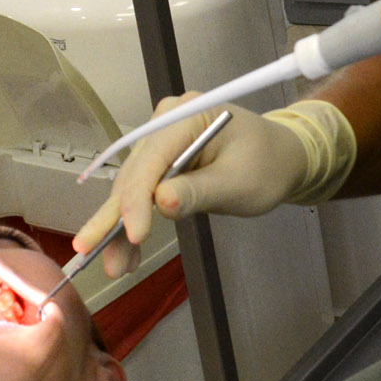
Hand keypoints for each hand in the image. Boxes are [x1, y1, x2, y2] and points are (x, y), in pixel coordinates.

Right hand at [72, 99, 318, 274]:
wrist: (281, 158)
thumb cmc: (268, 166)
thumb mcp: (239, 184)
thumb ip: (199, 192)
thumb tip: (161, 203)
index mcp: (189, 114)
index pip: (153, 159)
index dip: (137, 200)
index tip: (134, 237)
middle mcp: (166, 120)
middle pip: (134, 174)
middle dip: (118, 219)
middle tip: (99, 259)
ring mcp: (160, 137)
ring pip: (131, 186)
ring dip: (120, 225)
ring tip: (114, 266)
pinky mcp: (160, 157)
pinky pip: (141, 190)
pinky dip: (135, 219)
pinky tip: (127, 251)